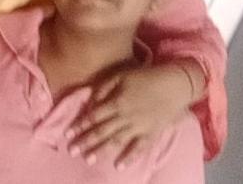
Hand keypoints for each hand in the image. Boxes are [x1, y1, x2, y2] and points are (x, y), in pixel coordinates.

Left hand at [66, 64, 193, 168]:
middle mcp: (125, 117)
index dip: (80, 125)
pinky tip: (119, 167)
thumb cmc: (145, 76)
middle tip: (71, 151)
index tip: (67, 133)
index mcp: (116, 102)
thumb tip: (90, 101)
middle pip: (101, 131)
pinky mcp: (151, 133)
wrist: (175, 84)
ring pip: (116, 141)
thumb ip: (103, 87)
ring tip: (88, 160)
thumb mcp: (121, 75)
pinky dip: (129, 158)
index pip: (93, 116)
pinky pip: (139, 148)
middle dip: (85, 141)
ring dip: (101, 151)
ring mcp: (138, 127)